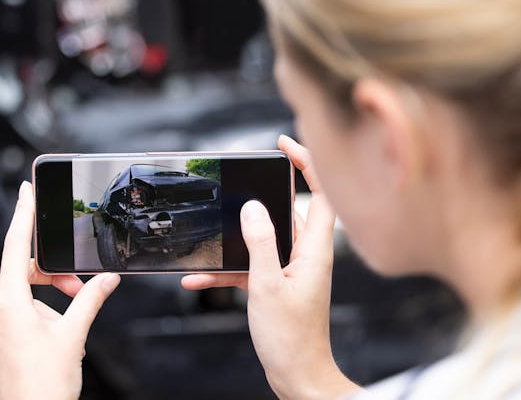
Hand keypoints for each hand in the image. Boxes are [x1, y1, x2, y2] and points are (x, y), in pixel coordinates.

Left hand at [0, 182, 119, 399]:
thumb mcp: (75, 336)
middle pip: (22, 274)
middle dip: (53, 274)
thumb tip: (107, 278)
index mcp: (9, 302)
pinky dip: (36, 318)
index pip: (15, 246)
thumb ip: (91, 300)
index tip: (24, 191)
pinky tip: (53, 340)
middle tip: (79, 286)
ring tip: (69, 326)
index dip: (22, 215)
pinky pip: (14, 320)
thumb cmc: (45, 387)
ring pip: (21, 299)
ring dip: (48, 301)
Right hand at [182, 135, 359, 398]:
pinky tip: (199, 278)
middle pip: (291, 209)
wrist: (298, 376)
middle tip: (245, 174)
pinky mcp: (278, 285)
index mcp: (314, 249)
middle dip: (266, 191)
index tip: (284, 144)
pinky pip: (251, 266)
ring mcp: (293, 270)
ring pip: (266, 238)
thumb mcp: (267, 285)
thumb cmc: (291, 338)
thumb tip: (252, 206)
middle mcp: (307, 255)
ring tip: (214, 228)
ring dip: (239, 235)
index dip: (308, 162)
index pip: (321, 193)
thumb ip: (260, 242)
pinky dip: (228, 268)